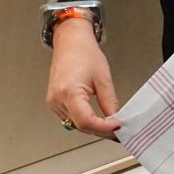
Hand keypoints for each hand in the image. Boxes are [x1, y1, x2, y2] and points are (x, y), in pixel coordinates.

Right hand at [46, 19, 122, 139]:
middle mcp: (57, 99)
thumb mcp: (103, 78)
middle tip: (119, 132)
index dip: (104, 128)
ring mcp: (53, 102)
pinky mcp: (54, 101)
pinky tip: (97, 121)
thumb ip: (110, 101)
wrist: (70, 42)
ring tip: (111, 127)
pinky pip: (70, 118)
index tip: (118, 127)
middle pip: (80, 125)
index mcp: (68, 92)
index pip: (86, 121)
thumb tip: (116, 118)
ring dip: (93, 128)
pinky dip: (85, 121)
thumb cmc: (84, 53)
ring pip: (75, 125)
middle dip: (101, 130)